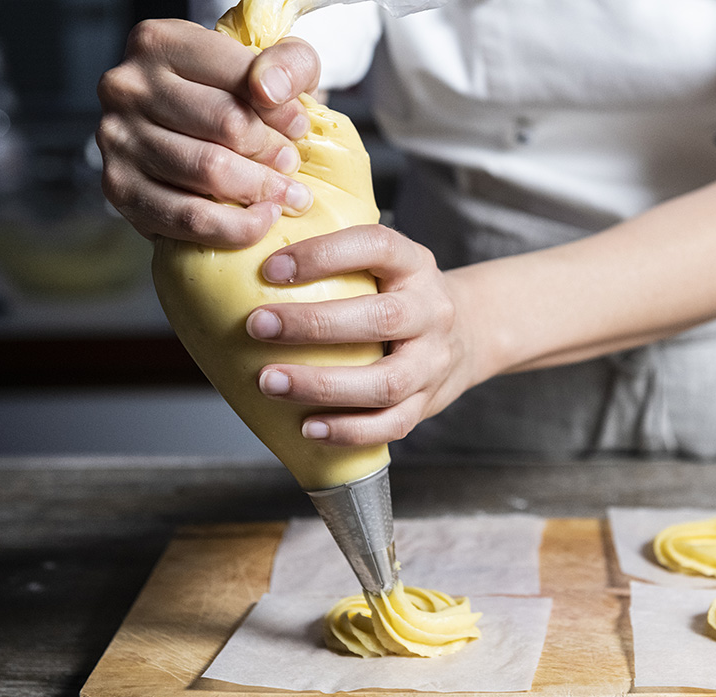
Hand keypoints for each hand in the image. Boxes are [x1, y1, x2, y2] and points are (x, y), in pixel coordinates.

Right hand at [96, 18, 322, 246]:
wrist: (194, 133)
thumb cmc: (236, 96)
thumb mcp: (271, 64)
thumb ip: (288, 62)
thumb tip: (270, 90)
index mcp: (160, 43)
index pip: (239, 78)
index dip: (282, 110)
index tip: (300, 127)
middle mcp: (128, 87)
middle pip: (226, 126)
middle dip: (273, 153)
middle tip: (294, 167)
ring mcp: (117, 139)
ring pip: (208, 172)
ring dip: (261, 191)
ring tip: (287, 196)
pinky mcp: (120, 189)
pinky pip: (188, 218)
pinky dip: (235, 227)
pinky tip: (261, 220)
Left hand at [245, 225, 476, 445]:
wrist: (469, 334)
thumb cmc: (402, 295)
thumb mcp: (386, 264)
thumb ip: (337, 260)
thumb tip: (246, 256)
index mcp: (415, 266)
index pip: (376, 247)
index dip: (325, 255)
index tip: (271, 269)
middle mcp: (431, 311)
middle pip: (381, 319)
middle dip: (314, 324)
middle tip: (257, 326)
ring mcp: (432, 362)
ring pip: (385, 382)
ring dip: (323, 385)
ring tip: (270, 382)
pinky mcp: (427, 403)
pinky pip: (392, 425)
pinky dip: (348, 430)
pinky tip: (308, 427)